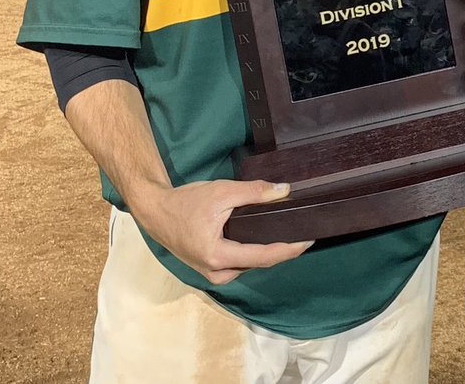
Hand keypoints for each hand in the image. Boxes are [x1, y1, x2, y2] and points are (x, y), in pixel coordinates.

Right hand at [132, 178, 312, 285]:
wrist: (155, 211)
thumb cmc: (186, 202)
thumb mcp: (221, 192)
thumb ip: (254, 192)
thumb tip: (285, 191)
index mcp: (218, 257)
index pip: (264, 257)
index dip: (290, 249)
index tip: (309, 240)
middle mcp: (217, 272)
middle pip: (259, 263)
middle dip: (283, 251)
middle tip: (305, 234)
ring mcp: (212, 273)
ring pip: (249, 264)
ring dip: (269, 252)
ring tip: (290, 235)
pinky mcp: (210, 267)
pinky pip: (239, 262)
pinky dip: (254, 251)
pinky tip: (265, 239)